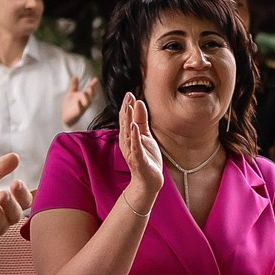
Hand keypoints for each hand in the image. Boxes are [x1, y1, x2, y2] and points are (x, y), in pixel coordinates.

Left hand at [60, 74, 97, 128]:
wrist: (65, 116)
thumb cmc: (70, 105)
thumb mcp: (71, 93)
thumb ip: (74, 85)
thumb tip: (75, 76)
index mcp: (84, 96)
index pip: (90, 89)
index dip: (93, 84)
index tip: (95, 79)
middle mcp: (85, 101)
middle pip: (91, 96)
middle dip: (92, 91)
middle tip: (92, 85)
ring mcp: (82, 107)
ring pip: (88, 102)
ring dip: (87, 97)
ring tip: (85, 92)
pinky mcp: (78, 112)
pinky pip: (80, 109)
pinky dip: (80, 105)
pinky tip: (78, 101)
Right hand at [114, 94, 159, 216]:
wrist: (148, 181)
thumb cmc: (147, 158)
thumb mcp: (145, 136)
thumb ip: (142, 121)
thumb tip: (139, 103)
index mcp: (129, 136)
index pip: (126, 118)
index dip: (127, 106)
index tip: (129, 93)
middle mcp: (127, 143)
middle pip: (125, 123)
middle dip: (127, 109)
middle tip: (128, 95)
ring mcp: (132, 151)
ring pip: (129, 133)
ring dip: (129, 120)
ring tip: (130, 107)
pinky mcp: (138, 159)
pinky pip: (135, 147)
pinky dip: (135, 137)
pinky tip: (134, 127)